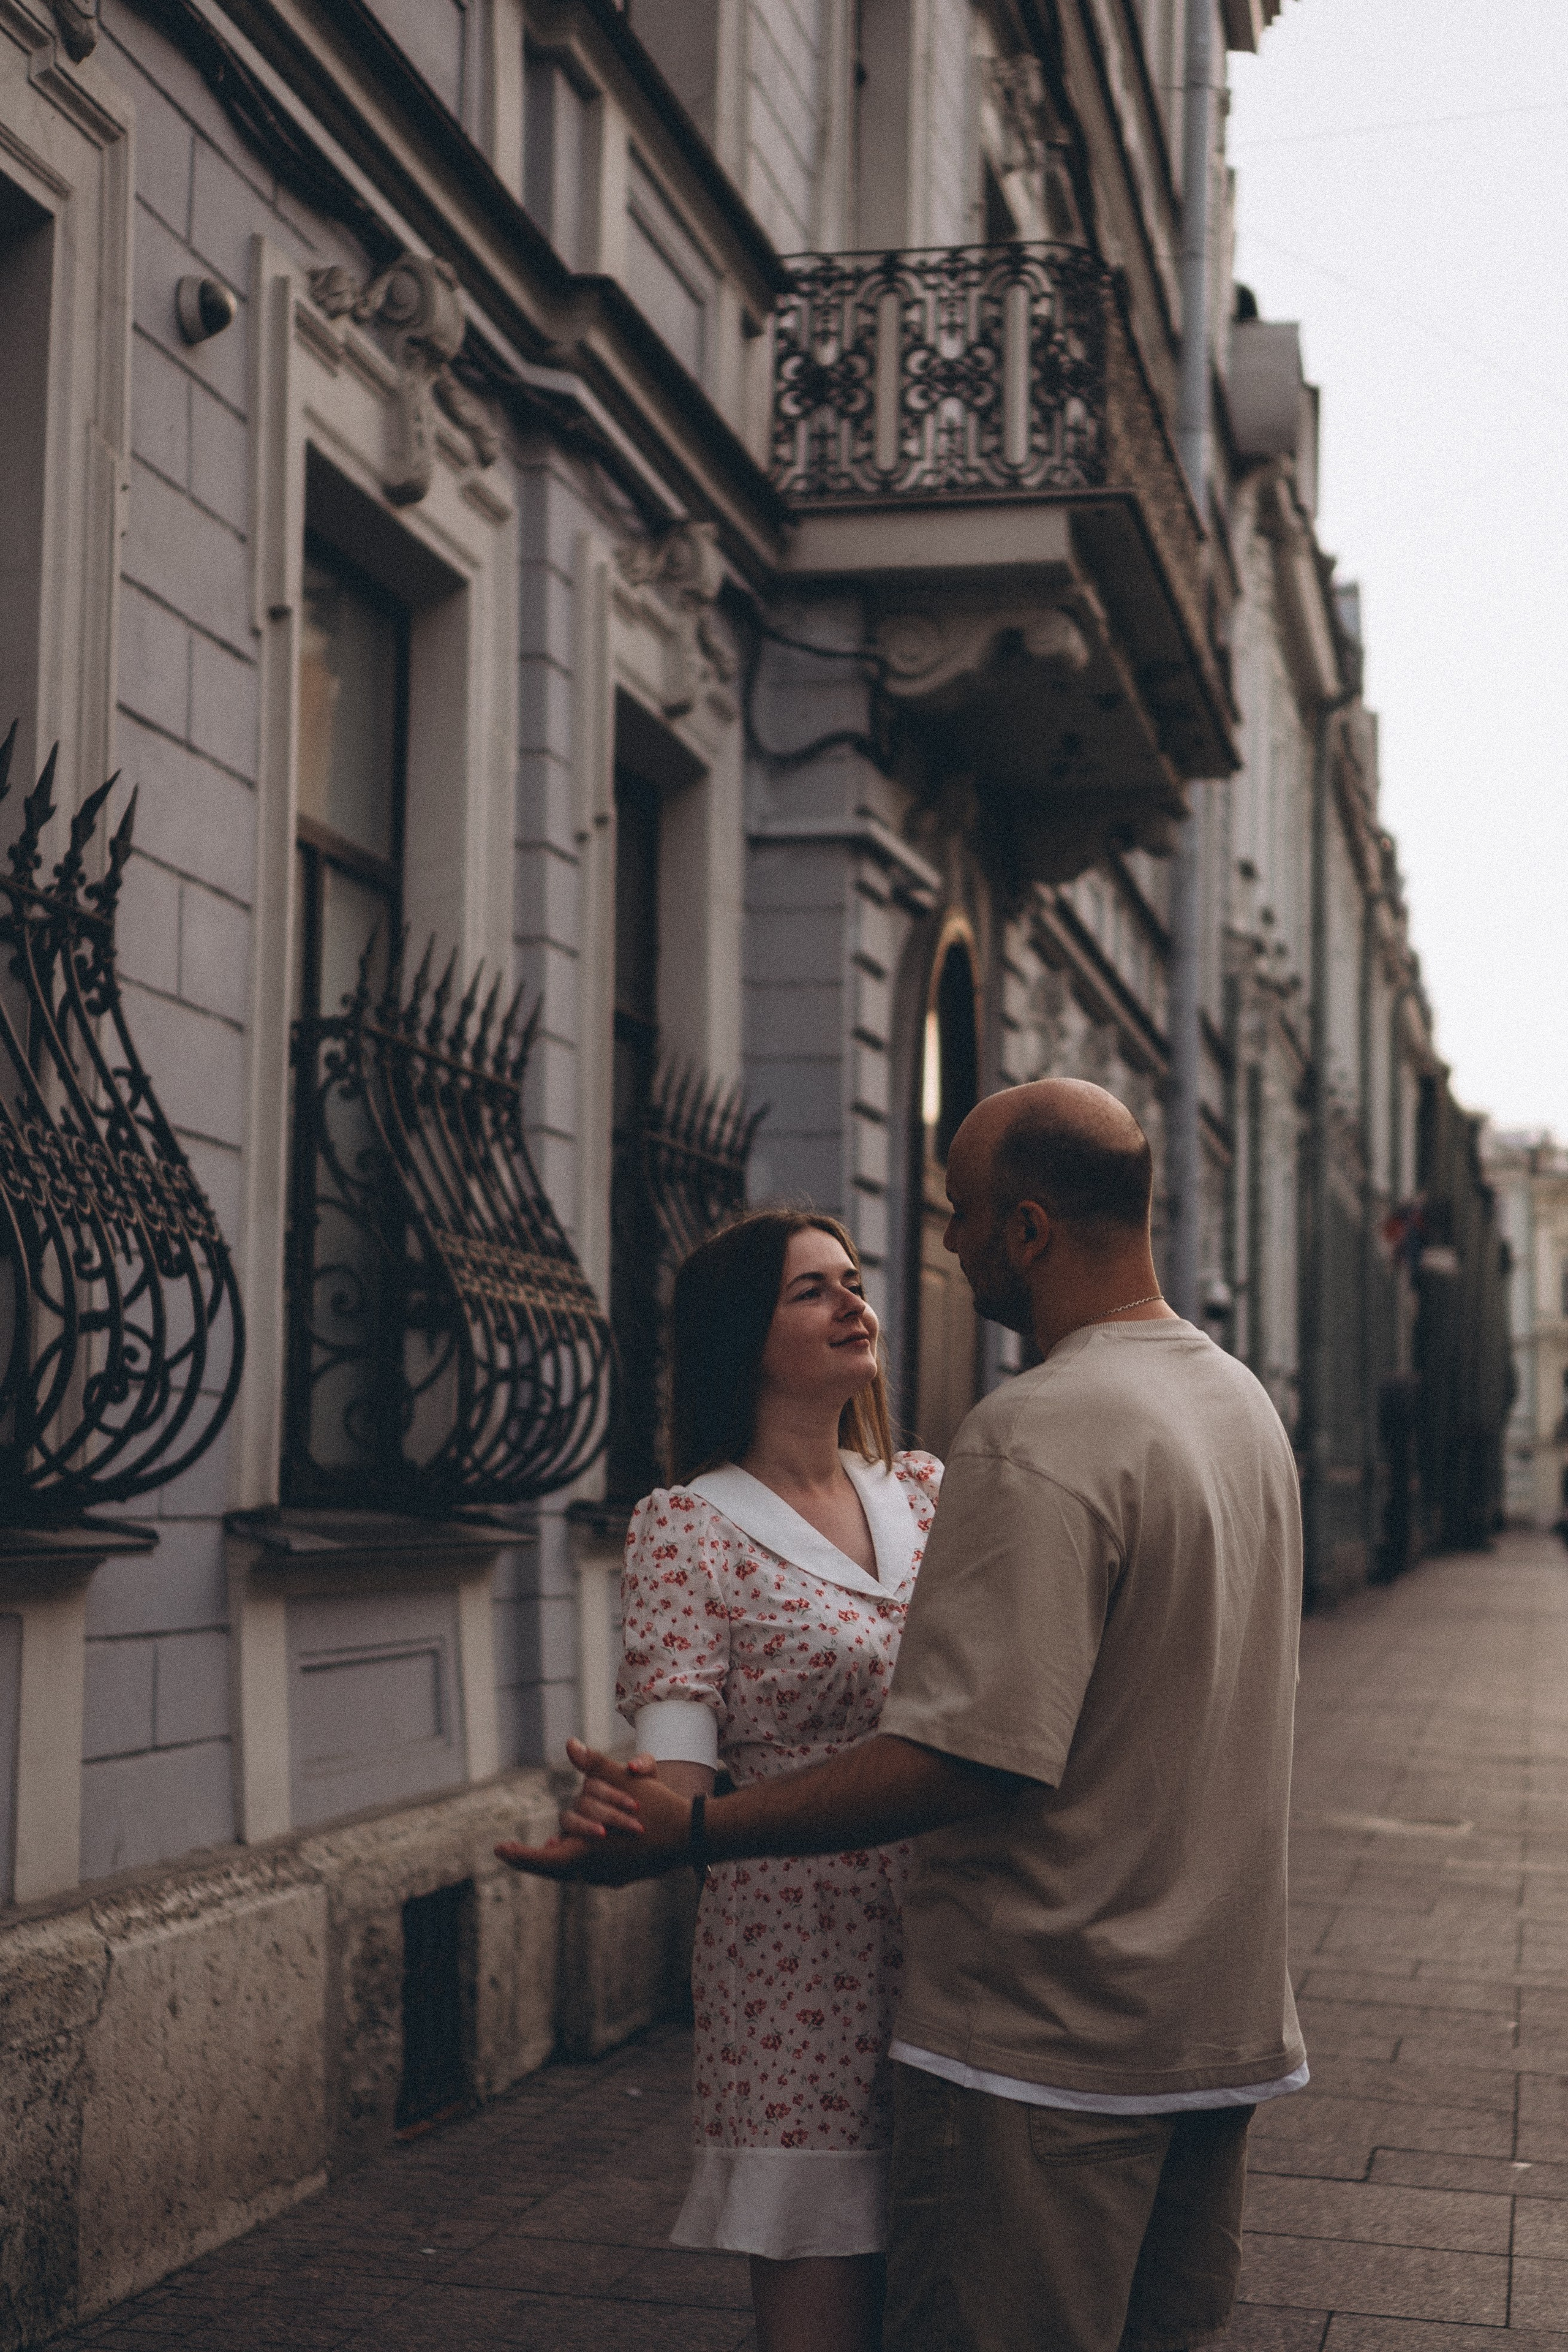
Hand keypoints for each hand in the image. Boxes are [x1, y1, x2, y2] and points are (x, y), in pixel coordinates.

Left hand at [494, 1739, 695, 1883]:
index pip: (541, 1861)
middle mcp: (594, 1870)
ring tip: (549, 1848)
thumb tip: (570, 1743)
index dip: (518, 1855)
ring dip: (563, 1856)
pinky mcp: (623, 1877)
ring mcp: (611, 1877)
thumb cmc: (656, 1808)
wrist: (692, 1836)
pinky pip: (593, 1870)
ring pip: (576, 1868)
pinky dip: (583, 1858)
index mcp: (587, 1851)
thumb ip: (594, 1765)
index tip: (498, 1850)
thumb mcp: (623, 1781)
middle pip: (556, 1866)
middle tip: (517, 1852)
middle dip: (540, 1856)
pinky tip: (582, 1849)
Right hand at [559, 1742, 656, 1838]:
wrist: (653, 1824)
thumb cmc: (650, 1798)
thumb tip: (631, 1766)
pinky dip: (557, 1843)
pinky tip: (555, 1846)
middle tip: (635, 1827)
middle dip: (611, 1815)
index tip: (635, 1806)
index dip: (613, 1795)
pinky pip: (562, 1841)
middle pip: (585, 1804)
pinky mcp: (577, 1840)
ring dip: (584, 1827)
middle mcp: (584, 1799)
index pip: (595, 1785)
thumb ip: (644, 1765)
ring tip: (603, 1834)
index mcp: (598, 1782)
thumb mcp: (649, 1779)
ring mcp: (579, 1819)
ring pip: (569, 1820)